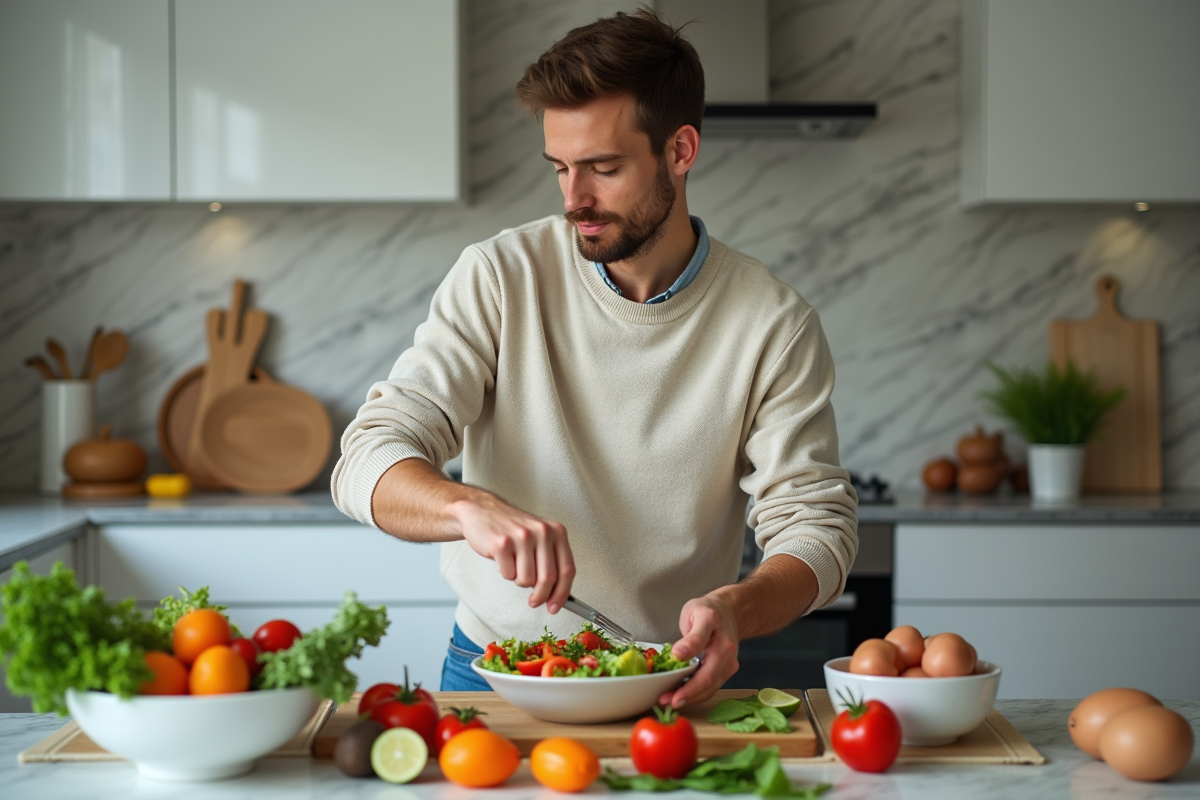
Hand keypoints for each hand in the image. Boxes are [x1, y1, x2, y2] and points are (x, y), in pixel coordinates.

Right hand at [450, 494, 574, 613]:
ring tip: (515, 565)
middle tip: (533, 602)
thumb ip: (552, 563)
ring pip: (527, 580)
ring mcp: (522, 536)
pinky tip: (503, 558)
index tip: (555, 608)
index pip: (567, 569)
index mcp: (557, 531)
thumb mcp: (540, 539)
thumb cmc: (514, 531)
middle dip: (540, 596)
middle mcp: (542, 531)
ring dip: (519, 581)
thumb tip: (559, 597)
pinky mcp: (502, 543)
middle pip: (548, 579)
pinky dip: (505, 573)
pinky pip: (508, 574)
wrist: (482, 511)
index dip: (562, 593)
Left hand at [658, 593, 739, 708]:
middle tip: (666, 700)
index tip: (672, 679)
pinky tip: (680, 697)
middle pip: (708, 677)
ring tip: (669, 702)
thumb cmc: (708, 611)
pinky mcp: (727, 672)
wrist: (729, 613)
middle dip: (687, 693)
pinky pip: (711, 687)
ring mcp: (729, 663)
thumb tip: (678, 655)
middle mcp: (726, 649)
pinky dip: (696, 695)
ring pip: (711, 687)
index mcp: (715, 629)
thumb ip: (690, 635)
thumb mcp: (696, 612)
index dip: (686, 661)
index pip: (699, 645)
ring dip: (690, 698)